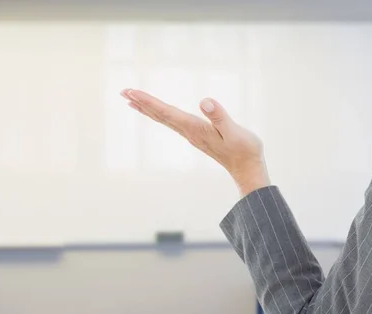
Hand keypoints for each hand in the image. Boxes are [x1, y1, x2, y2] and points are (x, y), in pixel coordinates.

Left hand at [121, 88, 270, 195]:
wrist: (248, 169)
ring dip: (148, 108)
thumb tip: (204, 101)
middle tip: (123, 91)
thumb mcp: (235, 132)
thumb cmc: (245, 150)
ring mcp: (191, 135)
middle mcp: (189, 132)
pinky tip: (158, 112)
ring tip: (131, 100)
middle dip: (141, 102)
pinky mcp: (197, 135)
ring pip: (164, 119)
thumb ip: (219, 117)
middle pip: (160, 115)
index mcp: (195, 128)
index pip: (166, 112)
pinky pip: (172, 122)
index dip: (148, 101)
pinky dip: (160, 114)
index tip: (132, 92)